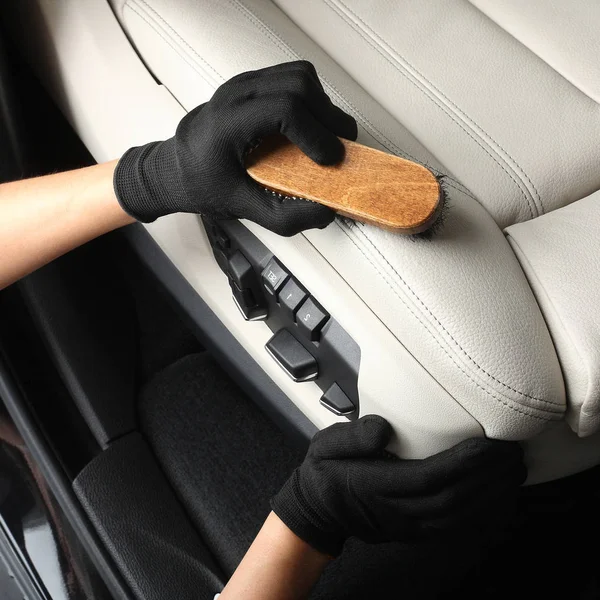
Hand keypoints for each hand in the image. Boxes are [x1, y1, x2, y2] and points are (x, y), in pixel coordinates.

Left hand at [113, 60, 356, 234]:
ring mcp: (244, 85)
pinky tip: (311, 123)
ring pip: (299, 75)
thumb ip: (284, 215)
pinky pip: (292, 77)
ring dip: (322, 105)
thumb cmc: (200, 182)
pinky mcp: (252, 84)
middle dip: (328, 117)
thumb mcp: (242, 207)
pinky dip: (311, 98)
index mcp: (229, 122)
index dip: (316, 133)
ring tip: (326, 135)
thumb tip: (323, 212)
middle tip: (338, 147)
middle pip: (298, 85)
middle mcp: (235, 95)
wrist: (175, 169)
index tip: (329, 158)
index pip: (285, 108)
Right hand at [271, 415, 525, 555]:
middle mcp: (397, 511)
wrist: (318, 511)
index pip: (428, 477)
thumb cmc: (325, 472)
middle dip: (488, 478)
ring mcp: (409, 526)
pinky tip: (500, 498)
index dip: (463, 463)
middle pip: (453, 500)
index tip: (489, 444)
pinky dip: (485, 515)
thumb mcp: (326, 445)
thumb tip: (383, 428)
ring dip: (492, 497)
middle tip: (513, 452)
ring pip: (460, 519)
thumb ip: (352, 436)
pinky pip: (457, 529)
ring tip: (514, 471)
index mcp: (375, 486)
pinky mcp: (416, 531)